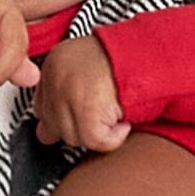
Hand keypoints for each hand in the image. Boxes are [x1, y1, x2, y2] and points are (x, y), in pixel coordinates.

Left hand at [33, 35, 131, 153]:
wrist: (153, 55)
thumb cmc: (129, 63)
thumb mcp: (88, 69)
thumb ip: (64, 94)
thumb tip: (45, 134)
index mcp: (54, 63)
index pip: (41, 108)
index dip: (65, 118)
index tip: (86, 114)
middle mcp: (55, 77)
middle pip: (53, 127)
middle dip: (80, 127)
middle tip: (104, 113)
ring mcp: (68, 93)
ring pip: (72, 137)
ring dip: (99, 132)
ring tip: (116, 111)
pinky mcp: (86, 109)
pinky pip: (94, 141)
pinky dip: (114, 137)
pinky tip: (124, 120)